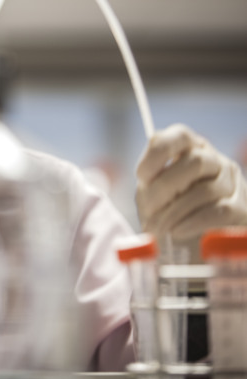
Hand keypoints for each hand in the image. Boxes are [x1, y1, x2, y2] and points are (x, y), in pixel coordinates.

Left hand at [136, 124, 246, 239]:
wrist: (195, 243)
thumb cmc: (169, 214)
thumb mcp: (154, 195)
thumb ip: (150, 185)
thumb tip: (146, 182)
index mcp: (189, 150)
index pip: (180, 135)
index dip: (159, 153)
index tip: (142, 176)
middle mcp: (214, 161)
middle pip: (195, 162)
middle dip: (165, 188)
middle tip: (149, 209)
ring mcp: (231, 183)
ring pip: (204, 190)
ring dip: (175, 212)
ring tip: (159, 228)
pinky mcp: (241, 208)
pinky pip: (217, 211)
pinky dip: (191, 222)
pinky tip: (177, 231)